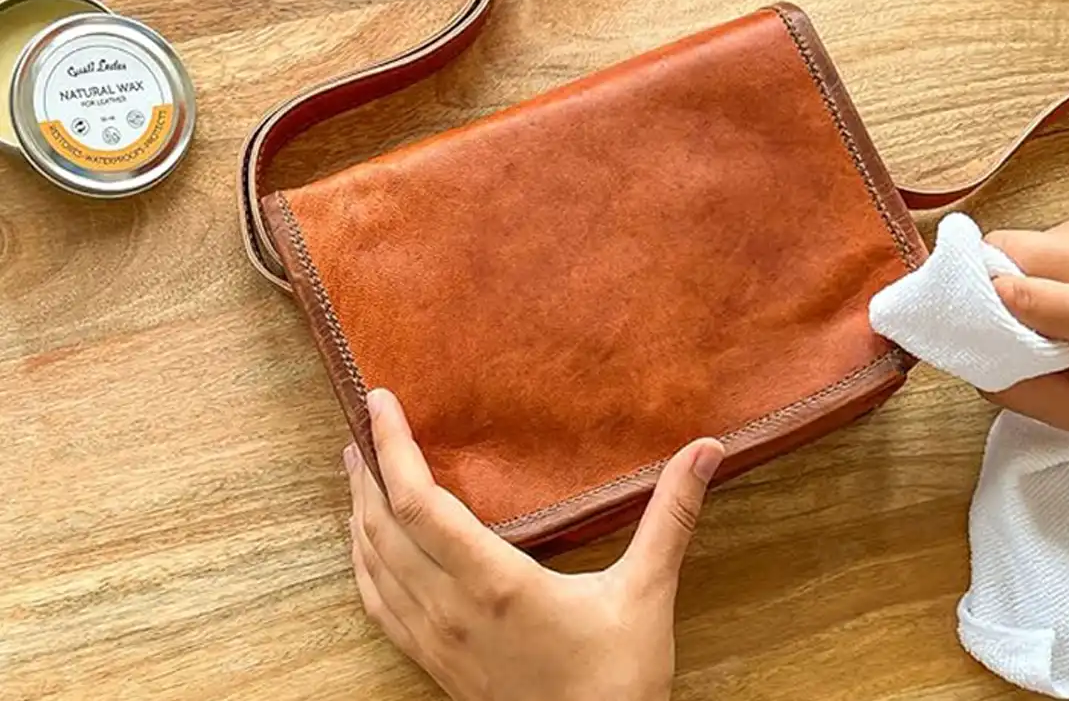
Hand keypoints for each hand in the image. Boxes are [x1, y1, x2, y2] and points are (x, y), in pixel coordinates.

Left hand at [344, 388, 725, 700]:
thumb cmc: (619, 679)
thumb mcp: (647, 591)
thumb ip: (671, 516)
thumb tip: (705, 450)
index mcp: (494, 581)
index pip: (417, 502)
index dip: (392, 447)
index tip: (379, 401)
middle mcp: (449, 609)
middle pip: (381, 527)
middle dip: (368, 471)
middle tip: (363, 426)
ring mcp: (435, 640)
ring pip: (371, 565)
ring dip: (358, 513)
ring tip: (357, 471)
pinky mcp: (434, 663)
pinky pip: (378, 606)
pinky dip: (362, 565)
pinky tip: (364, 549)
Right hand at [983, 208, 1068, 438]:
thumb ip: (1014, 386)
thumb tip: (962, 350)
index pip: (1007, 288)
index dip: (978, 305)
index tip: (971, 325)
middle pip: (1011, 248)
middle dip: (997, 281)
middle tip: (1014, 319)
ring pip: (1031, 237)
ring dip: (1029, 270)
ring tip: (1060, 306)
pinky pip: (1061, 230)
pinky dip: (1058, 259)